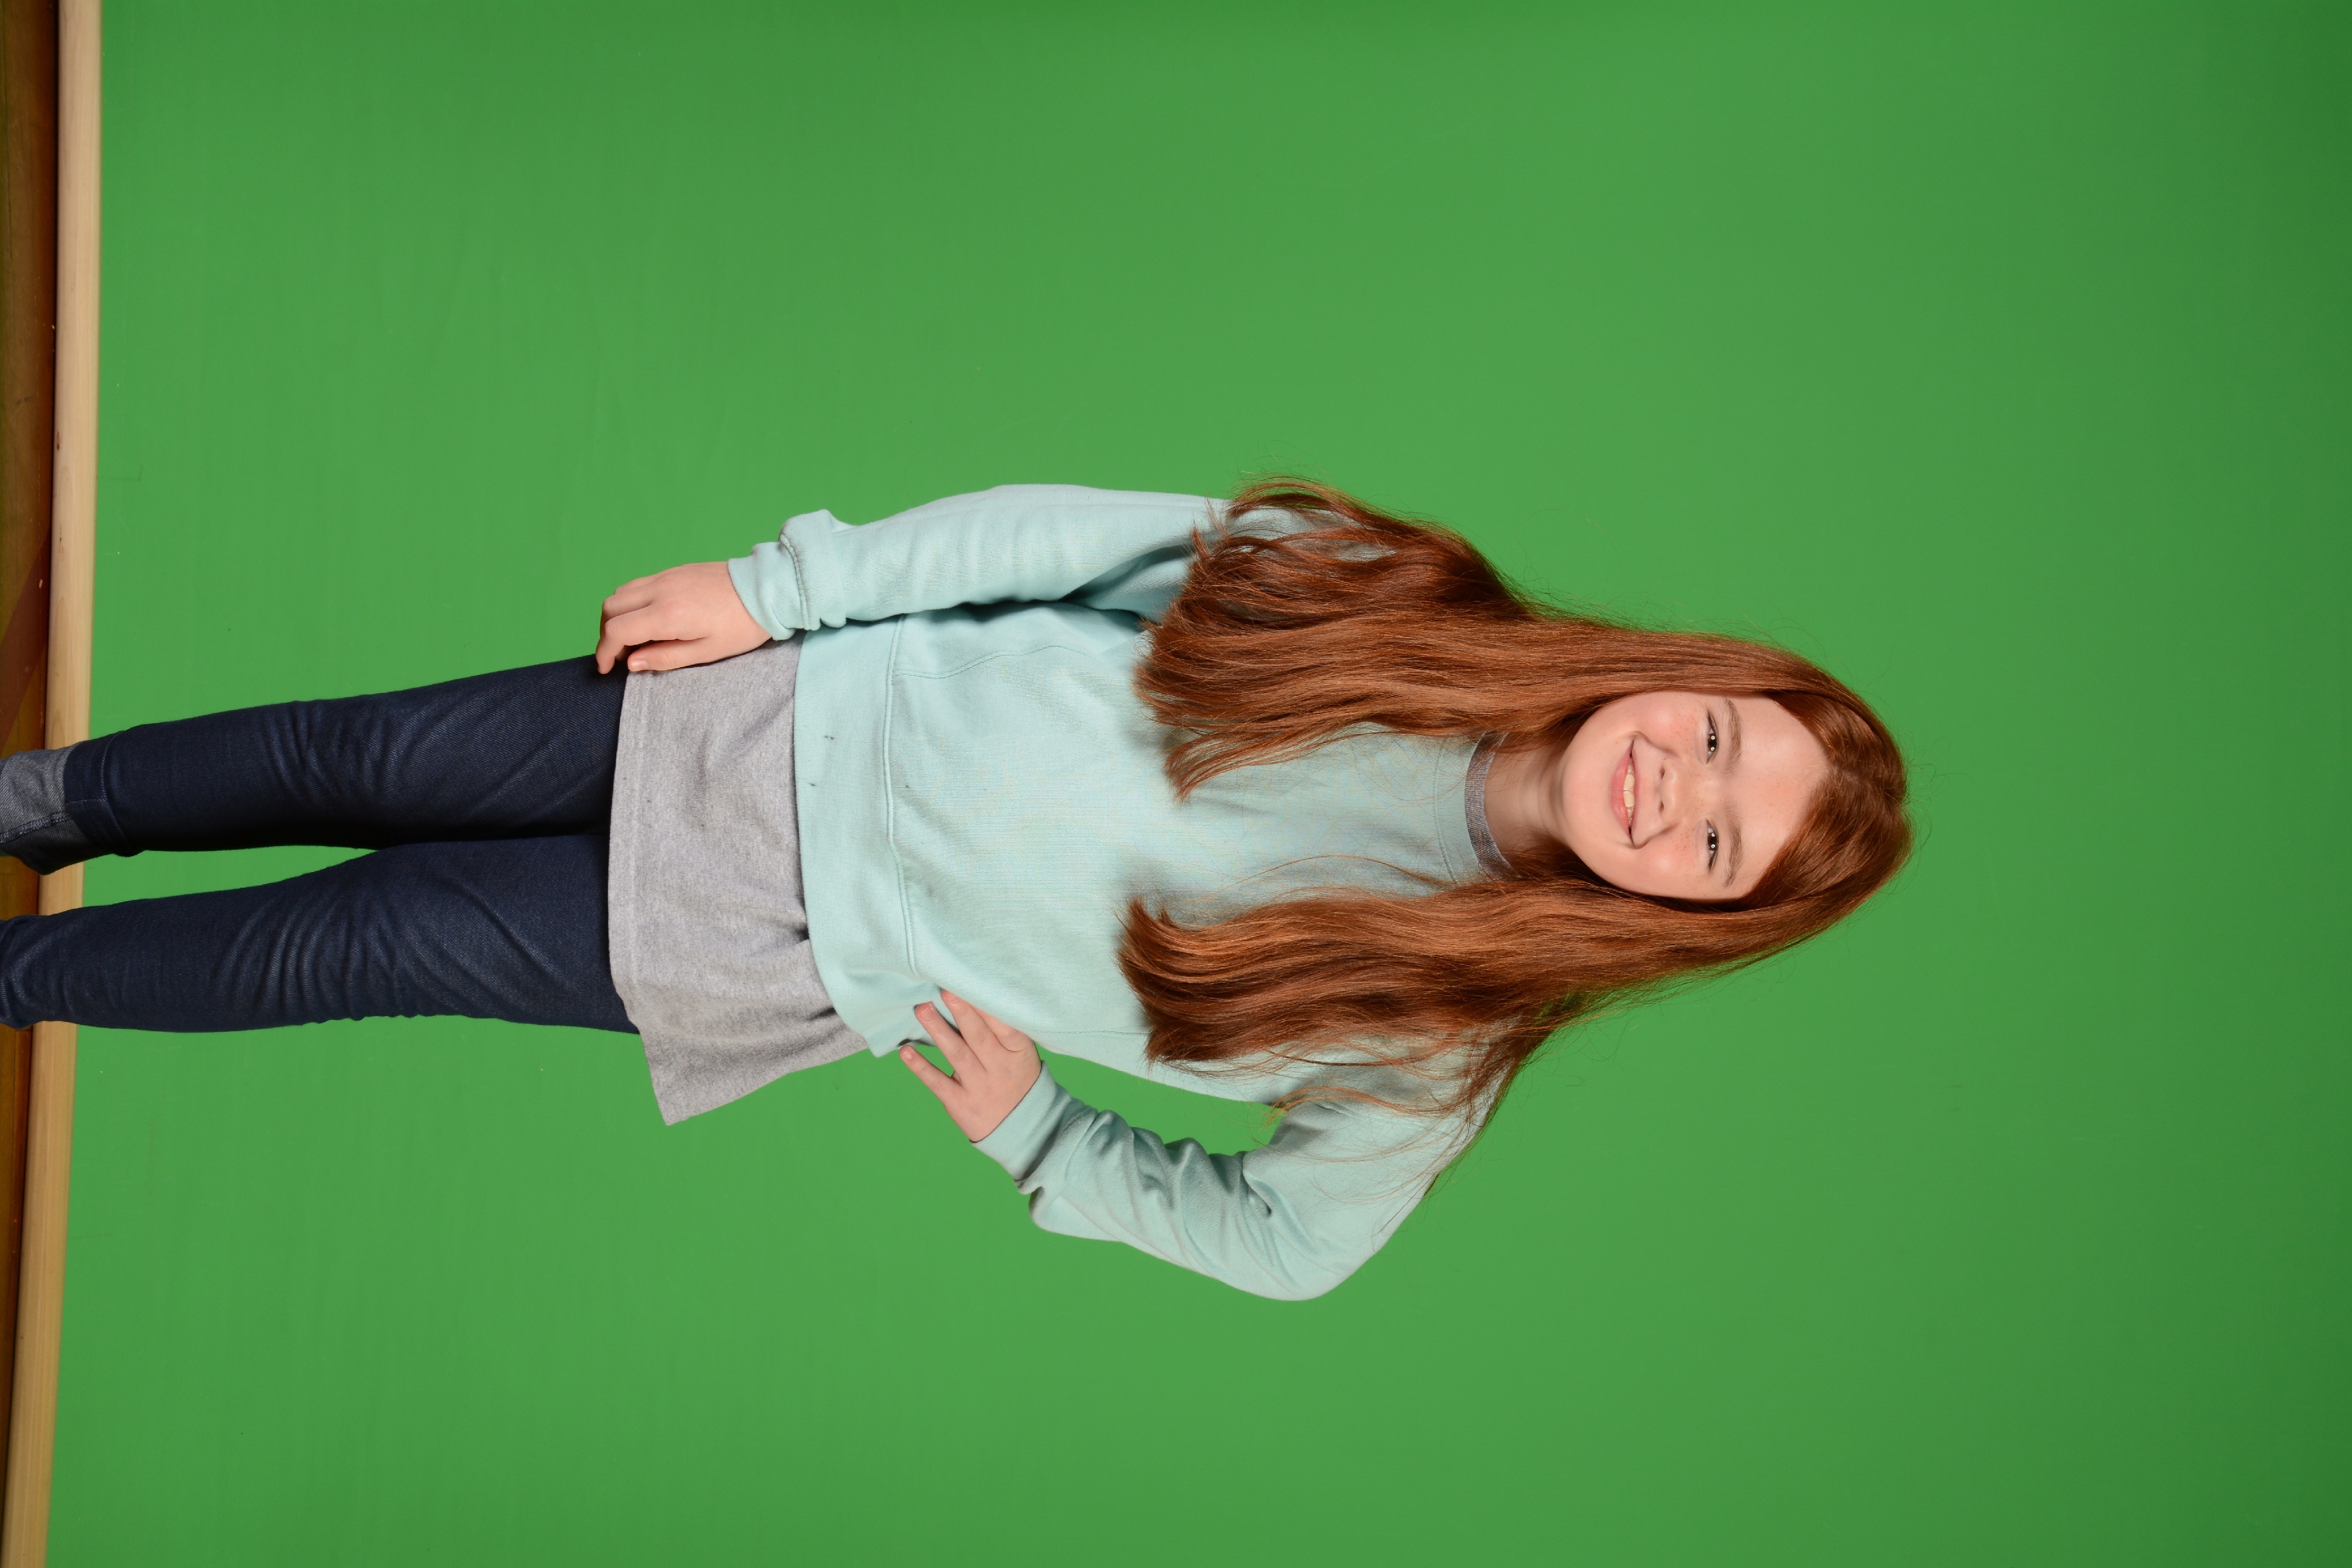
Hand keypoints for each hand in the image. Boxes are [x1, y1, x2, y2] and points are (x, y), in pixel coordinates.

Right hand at [593, 561, 771, 673]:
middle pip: (610, 607)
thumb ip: (666, 658)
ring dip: (615, 616)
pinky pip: (638, 584)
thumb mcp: (708, 652)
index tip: (607, 668)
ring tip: (630, 638)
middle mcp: (661, 590)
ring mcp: (666, 576)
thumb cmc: (743, 625)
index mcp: (668, 614)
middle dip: (606, 634)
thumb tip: (632, 663)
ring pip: (620, 592)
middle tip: (618, 655)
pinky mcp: (674, 571)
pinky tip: (646, 618)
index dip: (605, 652)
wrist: (766, 589)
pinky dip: (630, 602)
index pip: (617, 630)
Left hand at [900, 992, 1042, 1141]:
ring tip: (922, 1009)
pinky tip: (905, 1052)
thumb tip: (977, 993)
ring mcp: (979, 1087)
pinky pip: (938, 1083)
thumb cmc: (1017, 1077)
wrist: (1023, 1128)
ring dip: (938, 1031)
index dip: (986, 1007)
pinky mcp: (960, 1103)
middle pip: (979, 1037)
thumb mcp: (1021, 1054)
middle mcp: (999, 1069)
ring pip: (957, 1055)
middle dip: (962, 1012)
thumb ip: (1004, 1029)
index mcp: (1018, 1052)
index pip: (1004, 1026)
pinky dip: (921, 1067)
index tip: (969, 985)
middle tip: (944, 989)